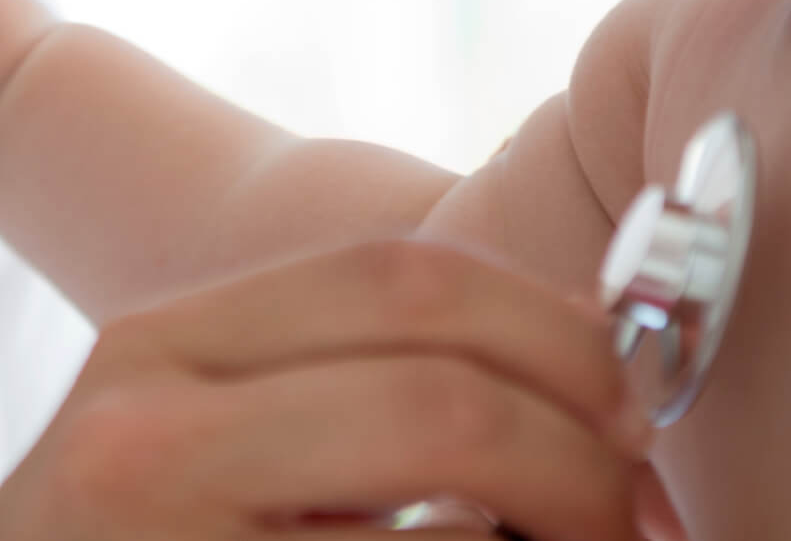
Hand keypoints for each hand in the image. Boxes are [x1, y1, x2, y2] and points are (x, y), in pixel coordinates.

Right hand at [0, 241, 650, 540]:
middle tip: (643, 524)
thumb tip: (589, 393)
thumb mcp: (191, 450)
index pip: (399, 276)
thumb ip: (334, 395)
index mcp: (160, 345)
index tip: (637, 400)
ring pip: (458, 539)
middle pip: (447, 392)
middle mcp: (147, 428)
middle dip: (594, 461)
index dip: (557, 329)